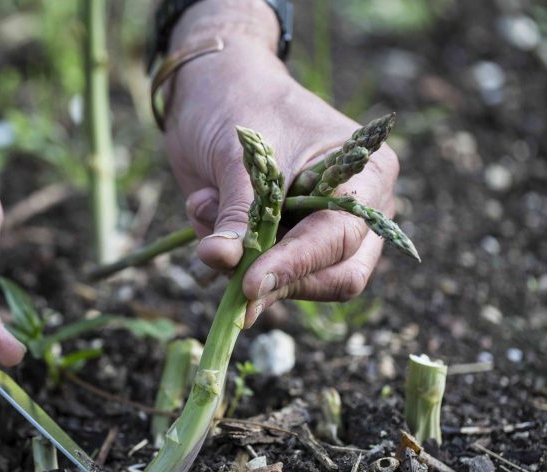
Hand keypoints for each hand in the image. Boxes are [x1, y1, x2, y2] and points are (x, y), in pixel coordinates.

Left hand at [164, 3, 398, 327]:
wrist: (211, 88)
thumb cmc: (239, 103)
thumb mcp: (240, 156)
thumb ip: (238, 210)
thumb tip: (223, 260)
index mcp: (366, 176)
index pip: (340, 238)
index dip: (296, 266)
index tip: (251, 284)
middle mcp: (356, 211)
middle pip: (337, 277)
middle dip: (279, 280)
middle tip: (231, 279)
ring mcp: (320, 231)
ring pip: (296, 284)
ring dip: (242, 263)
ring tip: (204, 206)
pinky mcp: (282, 244)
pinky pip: (259, 274)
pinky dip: (226, 255)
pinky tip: (203, 206)